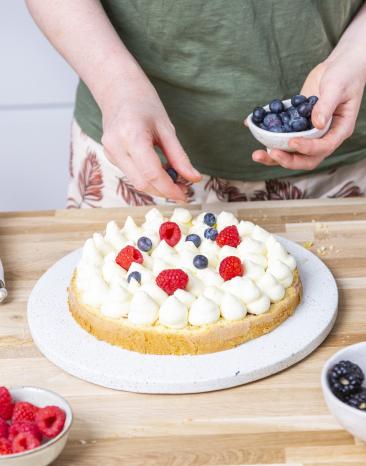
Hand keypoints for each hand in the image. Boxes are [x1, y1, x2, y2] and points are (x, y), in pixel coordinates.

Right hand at [101, 76, 200, 200]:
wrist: (117, 88)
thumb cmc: (144, 102)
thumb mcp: (166, 128)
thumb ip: (179, 156)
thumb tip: (194, 179)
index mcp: (131, 136)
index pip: (152, 174)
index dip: (169, 189)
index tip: (185, 195)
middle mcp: (116, 147)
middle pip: (143, 183)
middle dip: (164, 191)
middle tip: (183, 190)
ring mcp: (109, 153)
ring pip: (136, 182)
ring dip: (156, 187)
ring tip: (174, 180)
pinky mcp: (109, 156)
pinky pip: (131, 175)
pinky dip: (147, 178)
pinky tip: (159, 171)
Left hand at [250, 57, 365, 169]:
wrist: (338, 67)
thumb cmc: (344, 74)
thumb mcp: (337, 87)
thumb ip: (326, 105)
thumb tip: (316, 123)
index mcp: (339, 131)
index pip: (324, 147)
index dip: (307, 148)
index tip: (292, 141)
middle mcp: (324, 137)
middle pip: (305, 159)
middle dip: (287, 160)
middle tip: (270, 153)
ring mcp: (309, 134)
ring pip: (292, 153)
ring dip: (273, 156)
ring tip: (256, 154)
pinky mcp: (297, 127)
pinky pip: (283, 137)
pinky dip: (268, 137)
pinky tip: (252, 129)